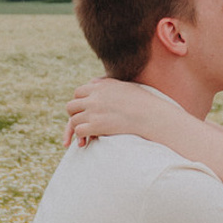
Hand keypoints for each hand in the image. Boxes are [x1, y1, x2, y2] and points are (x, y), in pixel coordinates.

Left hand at [63, 77, 181, 148]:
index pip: (78, 92)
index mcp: (100, 86)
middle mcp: (94, 97)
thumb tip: (93, 81)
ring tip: (86, 136)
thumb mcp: (123, 86)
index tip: (84, 110)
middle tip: (82, 123)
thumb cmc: (143, 102)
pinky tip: (88, 140)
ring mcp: (94, 111)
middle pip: (71, 106)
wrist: (151, 115)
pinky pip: (78, 131)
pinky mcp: (96, 125)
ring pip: (73, 120)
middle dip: (74, 115)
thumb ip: (106, 83)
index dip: (79, 102)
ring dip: (78, 128)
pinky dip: (81, 137)